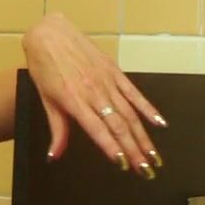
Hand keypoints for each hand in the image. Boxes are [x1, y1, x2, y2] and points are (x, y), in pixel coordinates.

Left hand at [22, 12, 166, 177]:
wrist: (50, 34)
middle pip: (119, 126)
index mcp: (75, 101)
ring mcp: (107, 81)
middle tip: (146, 170)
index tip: (123, 164)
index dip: (112, 148)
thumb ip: (57, 129)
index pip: (97, 130)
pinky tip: (160, 123)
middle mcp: (94, 92)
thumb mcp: (46, 99)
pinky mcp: (115, 71)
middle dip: (134, 150)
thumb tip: (54, 155)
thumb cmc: (44, 67)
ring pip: (130, 113)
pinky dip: (148, 109)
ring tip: (154, 156)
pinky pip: (134, 93)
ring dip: (143, 136)